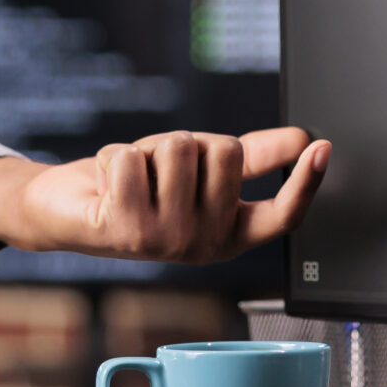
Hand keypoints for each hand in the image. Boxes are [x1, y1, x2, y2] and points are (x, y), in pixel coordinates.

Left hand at [0, 128, 328, 262]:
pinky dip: (115, 156)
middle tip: (164, 170)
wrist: (67, 210)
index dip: (305, 183)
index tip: (320, 147)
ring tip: (137, 179)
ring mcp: (167, 242)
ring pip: (180, 148)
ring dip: (151, 149)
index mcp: (229, 234)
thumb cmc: (139, 188)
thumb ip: (254, 157)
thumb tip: (303, 141)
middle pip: (226, 153)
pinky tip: (108, 186)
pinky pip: (134, 157)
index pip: (281, 216)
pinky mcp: (127, 231)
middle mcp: (203, 245)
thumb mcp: (200, 171)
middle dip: (192, 142)